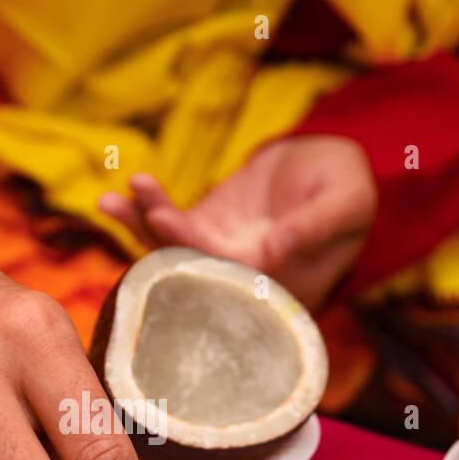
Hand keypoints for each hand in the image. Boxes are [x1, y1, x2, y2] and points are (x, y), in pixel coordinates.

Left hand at [98, 135, 376, 308]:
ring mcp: (216, 259)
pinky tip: (117, 194)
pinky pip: (166, 227)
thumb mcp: (347, 201)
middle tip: (146, 207)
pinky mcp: (201, 233)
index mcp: (281, 290)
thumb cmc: (347, 188)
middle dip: (164, 240)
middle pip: (195, 269)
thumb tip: (276, 249)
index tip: (177, 231)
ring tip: (111, 199)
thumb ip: (317, 225)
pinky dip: (141, 211)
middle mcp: (241, 284)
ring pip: (171, 251)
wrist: (328, 168)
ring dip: (140, 227)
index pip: (237, 283)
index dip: (205, 259)